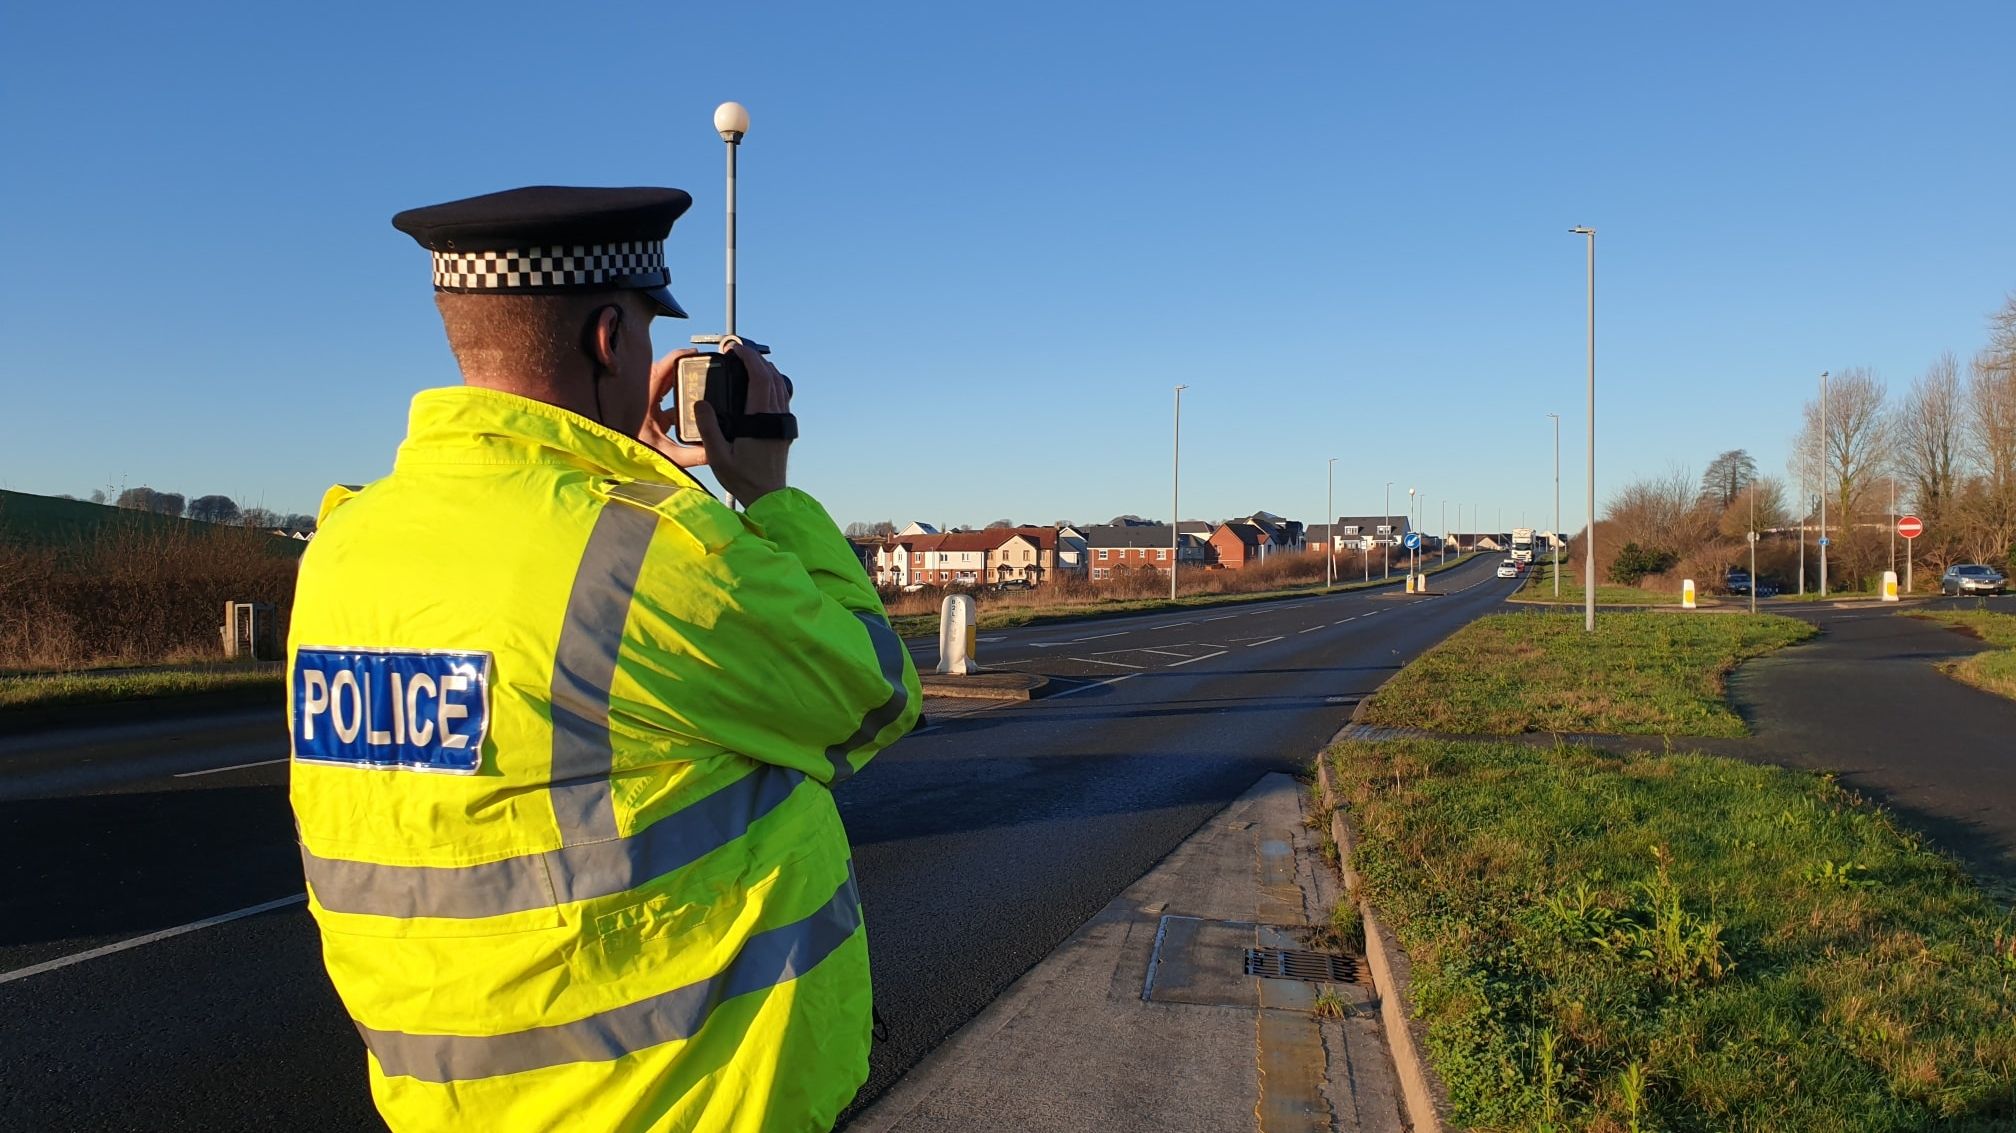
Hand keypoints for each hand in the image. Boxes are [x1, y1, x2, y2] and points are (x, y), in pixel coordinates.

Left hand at [639, 349, 705, 467]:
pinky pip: (666, 400)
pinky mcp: (650, 416)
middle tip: (702, 364)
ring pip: (665, 386)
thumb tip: (716, 450)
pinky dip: (678, 398)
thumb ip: (694, 454)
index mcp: (646, 402)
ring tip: (699, 379)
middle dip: (684, 368)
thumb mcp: (668, 456)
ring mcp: (646, 407)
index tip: (693, 354)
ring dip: (680, 381)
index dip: (678, 359)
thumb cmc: (635, 458)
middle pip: (665, 374)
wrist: (616, 466)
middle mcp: (644, 401)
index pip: (662, 371)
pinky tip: (691, 405)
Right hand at [699, 340, 792, 503]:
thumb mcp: (718, 456)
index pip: (760, 377)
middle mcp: (776, 415)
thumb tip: (700, 403)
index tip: (734, 348)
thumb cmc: (743, 479)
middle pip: (770, 375)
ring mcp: (783, 420)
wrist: (768, 496)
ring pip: (778, 383)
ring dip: (763, 368)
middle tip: (736, 350)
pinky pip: (781, 395)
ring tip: (745, 361)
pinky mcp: (784, 426)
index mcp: (761, 418)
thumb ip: (708, 429)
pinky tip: (758, 383)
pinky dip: (771, 381)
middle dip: (754, 358)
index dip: (748, 358)